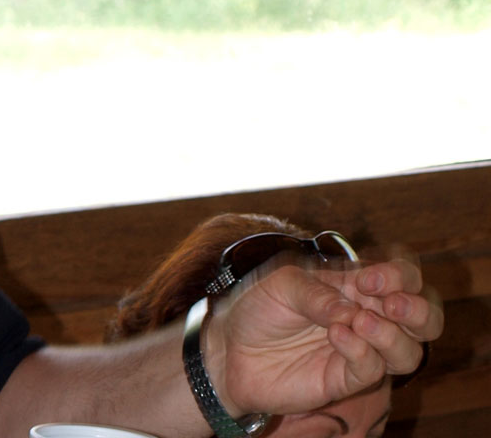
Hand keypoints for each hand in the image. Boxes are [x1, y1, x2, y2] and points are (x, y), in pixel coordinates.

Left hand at [207, 256, 442, 415]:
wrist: (229, 348)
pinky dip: (362, 353)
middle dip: (420, 310)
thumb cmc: (258, 307)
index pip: (403, 276)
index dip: (401, 274)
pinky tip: (338, 336)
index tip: (372, 278)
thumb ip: (317, 293)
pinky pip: (373, 370)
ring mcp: (361, 350)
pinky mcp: (346, 379)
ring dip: (394, 336)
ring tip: (361, 323)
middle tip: (392, 304)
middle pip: (424, 317)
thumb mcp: (281, 284)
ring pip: (410, 351)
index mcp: (356, 284)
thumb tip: (352, 310)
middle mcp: (367, 316)